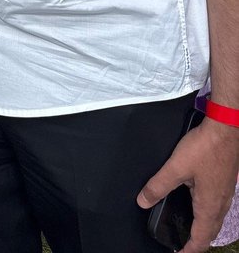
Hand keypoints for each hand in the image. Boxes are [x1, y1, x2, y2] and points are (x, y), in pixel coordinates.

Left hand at [137, 116, 238, 252]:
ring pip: (215, 220)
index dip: (189, 250)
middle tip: (183, 247)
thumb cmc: (205, 148)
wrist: (226, 129)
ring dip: (203, 229)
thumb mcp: (176, 167)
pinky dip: (208, 215)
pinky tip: (200, 204)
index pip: (201, 239)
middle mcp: (220, 204)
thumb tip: (143, 201)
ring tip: (191, 230)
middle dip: (197, 243)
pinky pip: (218, 207)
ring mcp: (226, 194)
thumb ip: (158, 185)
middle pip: (210, 233)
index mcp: (209, 207)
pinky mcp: (225, 183)